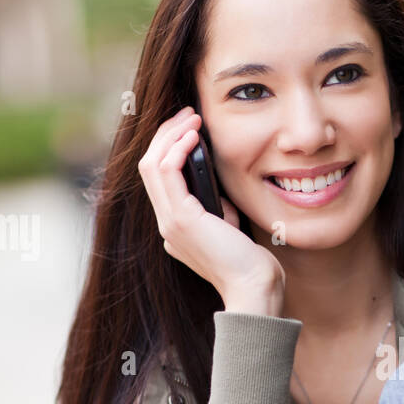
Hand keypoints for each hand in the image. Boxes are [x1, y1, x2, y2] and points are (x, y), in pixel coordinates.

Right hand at [138, 105, 285, 304]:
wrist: (253, 288)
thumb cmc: (252, 264)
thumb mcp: (231, 229)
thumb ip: (219, 211)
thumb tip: (219, 192)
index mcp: (176, 229)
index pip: (160, 179)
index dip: (170, 148)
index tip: (191, 129)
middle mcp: (166, 225)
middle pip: (150, 167)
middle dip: (167, 134)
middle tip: (189, 114)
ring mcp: (169, 223)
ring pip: (152, 164)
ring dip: (171, 135)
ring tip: (192, 118)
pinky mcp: (180, 219)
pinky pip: (166, 171)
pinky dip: (176, 148)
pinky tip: (193, 135)